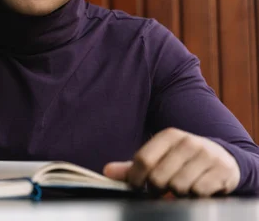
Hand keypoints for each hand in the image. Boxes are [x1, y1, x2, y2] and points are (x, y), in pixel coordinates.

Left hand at [103, 128, 239, 196]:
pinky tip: (198, 187)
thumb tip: (107, 172)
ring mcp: (207, 155)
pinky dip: (195, 195)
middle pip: (159, 176)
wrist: (224, 160)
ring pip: (178, 186)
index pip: (143, 159)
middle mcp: (188, 141)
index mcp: (169, 135)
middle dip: (157, 188)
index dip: (136, 178)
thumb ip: (133, 166)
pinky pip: (199, 192)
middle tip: (162, 188)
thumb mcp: (160, 158)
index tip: (137, 187)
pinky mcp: (222, 170)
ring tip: (181, 187)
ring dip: (177, 193)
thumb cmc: (183, 161)